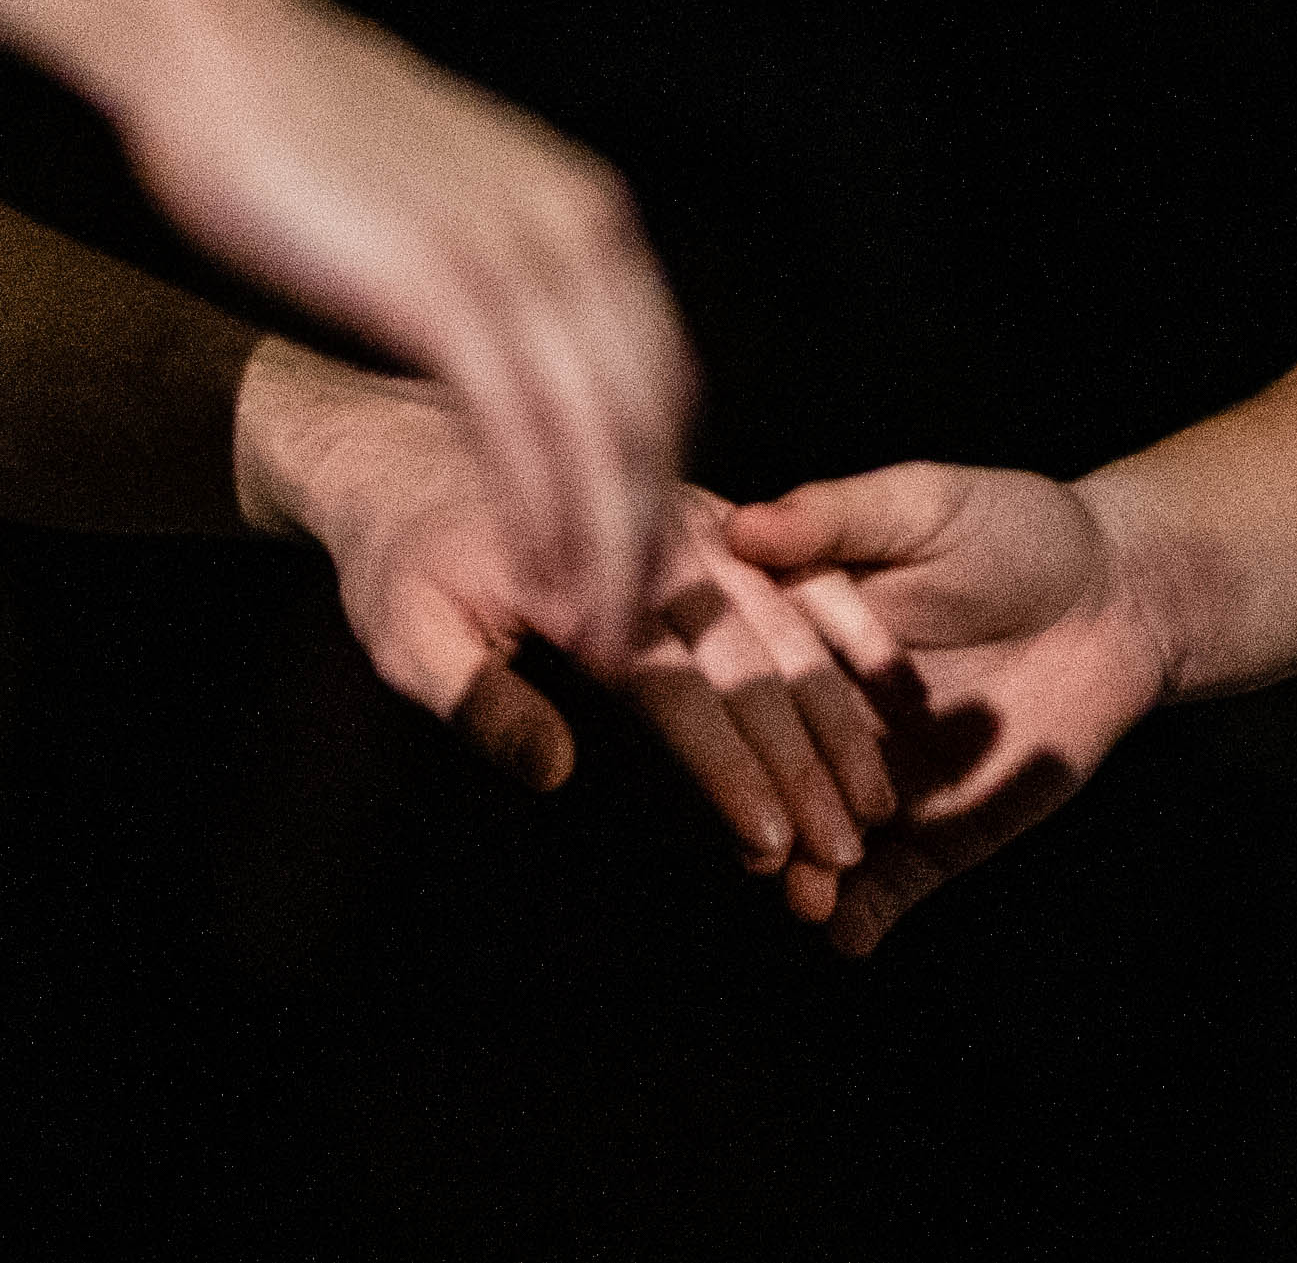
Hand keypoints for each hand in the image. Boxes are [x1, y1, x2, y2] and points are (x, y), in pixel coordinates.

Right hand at [105, 0, 692, 664]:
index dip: (657, 477)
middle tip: (644, 630)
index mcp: (581, 213)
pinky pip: (520, 425)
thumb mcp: (441, 196)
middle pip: (651, 412)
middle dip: (648, 528)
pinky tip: (535, 577)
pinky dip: (541, 509)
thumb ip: (493, 256)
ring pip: (598, 431)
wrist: (216, 53)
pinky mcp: (441, 283)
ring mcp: (515, 255)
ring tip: (600, 633)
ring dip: (605, 542)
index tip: (649, 564)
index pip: (658, 371)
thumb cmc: (306, 128)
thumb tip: (506, 319)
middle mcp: (575, 231)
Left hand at [235, 347, 895, 907]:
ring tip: (876, 795)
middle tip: (846, 847)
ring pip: (792, 622)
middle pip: (756, 662)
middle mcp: (660, 544)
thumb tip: (558, 771)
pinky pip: (801, 574)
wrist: (413, 450)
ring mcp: (699, 523)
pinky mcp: (716, 517)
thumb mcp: (406, 633)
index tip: (771, 843)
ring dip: (838, 713)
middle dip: (808, 762)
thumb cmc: (405, 559)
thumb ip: (480, 702)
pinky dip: (849, 631)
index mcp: (587, 579)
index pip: (677, 691)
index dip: (729, 771)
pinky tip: (890, 687)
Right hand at [721, 458, 1182, 958]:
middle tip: (764, 847)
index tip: (713, 743)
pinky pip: (889, 887)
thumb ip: (840, 517)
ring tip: (808, 899)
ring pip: (818, 845)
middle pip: (772, 779)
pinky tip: (852, 936)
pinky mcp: (932, 833)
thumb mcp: (926, 505)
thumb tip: (743, 524)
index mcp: (795, 640)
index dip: (728, 715)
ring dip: (803, 879)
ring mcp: (869, 785)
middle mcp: (818, 723)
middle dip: (762, 817)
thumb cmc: (1017, 528)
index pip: (743, 686)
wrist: (1120, 594)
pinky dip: (865, 916)